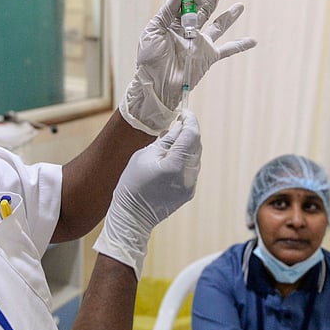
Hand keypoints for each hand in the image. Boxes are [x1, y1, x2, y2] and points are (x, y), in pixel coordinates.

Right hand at [92, 110, 201, 276]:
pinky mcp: (189, 192)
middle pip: (197, 145)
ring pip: (196, 157)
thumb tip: (179, 127)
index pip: (191, 135)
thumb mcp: (144, 156)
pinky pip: (192, 169)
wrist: (132, 216)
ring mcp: (190, 185)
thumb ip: (165, 140)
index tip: (185, 113)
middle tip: (179, 123)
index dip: (190, 120)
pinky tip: (173, 157)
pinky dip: (186, 159)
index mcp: (175, 165)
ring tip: (173, 141)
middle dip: (190, 132)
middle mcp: (187, 176)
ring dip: (188, 146)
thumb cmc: (132, 183)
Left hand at [120, 0, 256, 134]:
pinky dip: (241, 45)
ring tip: (240, 6)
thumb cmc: (149, 59)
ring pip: (218, 25)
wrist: (155, 85)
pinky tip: (254, 41)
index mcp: (173, 22)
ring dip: (230, 15)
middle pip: (205, 8)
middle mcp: (188, 31)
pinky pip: (227, 49)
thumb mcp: (153, 30)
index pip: (186, 2)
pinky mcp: (208, 57)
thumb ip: (168, 10)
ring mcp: (200, 43)